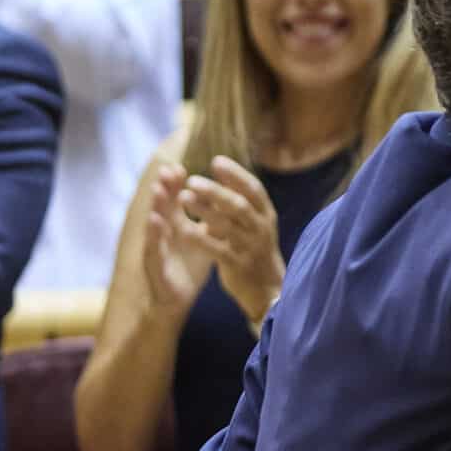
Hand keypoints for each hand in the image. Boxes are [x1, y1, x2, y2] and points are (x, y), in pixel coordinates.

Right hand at [140, 162, 215, 317]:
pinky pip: (154, 249)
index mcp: (175, 227)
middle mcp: (163, 234)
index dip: (176, 184)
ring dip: (155, 206)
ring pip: (155, 224)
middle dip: (165, 188)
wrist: (175, 300)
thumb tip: (224, 197)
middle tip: (168, 168)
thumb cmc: (188, 266)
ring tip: (158, 189)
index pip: (174, 201)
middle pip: (162, 207)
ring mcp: (157, 250)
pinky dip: (154, 235)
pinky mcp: (155, 268)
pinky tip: (155, 221)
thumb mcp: (202, 239)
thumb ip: (209, 219)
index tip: (181, 166)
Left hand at [178, 155, 285, 330]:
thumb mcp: (253, 222)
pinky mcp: (239, 265)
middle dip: (216, 191)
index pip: (254, 189)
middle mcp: (261, 229)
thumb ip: (237, 199)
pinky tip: (183, 231)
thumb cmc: (254, 249)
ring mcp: (251, 247)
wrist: (267, 289)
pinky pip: (218, 250)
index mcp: (266, 215)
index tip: (216, 161)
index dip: (236, 174)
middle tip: (192, 180)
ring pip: (227, 226)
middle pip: (240, 205)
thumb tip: (220, 168)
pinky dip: (201, 240)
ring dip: (204, 211)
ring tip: (183, 198)